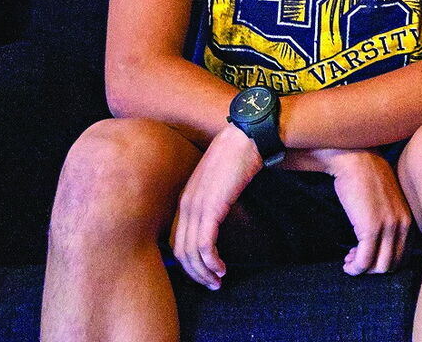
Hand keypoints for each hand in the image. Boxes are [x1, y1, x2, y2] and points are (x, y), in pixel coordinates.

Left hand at [172, 123, 261, 288]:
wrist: (245, 136)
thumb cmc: (236, 155)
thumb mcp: (218, 180)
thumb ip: (212, 198)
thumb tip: (218, 216)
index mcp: (185, 198)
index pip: (176, 239)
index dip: (188, 261)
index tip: (205, 271)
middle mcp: (186, 205)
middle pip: (180, 251)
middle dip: (195, 273)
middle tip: (212, 284)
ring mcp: (196, 207)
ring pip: (191, 252)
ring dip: (205, 272)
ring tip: (219, 281)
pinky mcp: (211, 208)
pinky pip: (205, 244)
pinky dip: (212, 261)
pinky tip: (222, 267)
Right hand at [315, 148, 412, 274]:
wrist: (355, 158)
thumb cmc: (367, 176)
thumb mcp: (388, 198)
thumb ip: (391, 217)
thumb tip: (381, 241)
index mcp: (410, 218)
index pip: (405, 255)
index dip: (385, 262)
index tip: (369, 257)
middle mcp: (404, 224)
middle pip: (393, 264)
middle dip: (374, 269)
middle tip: (356, 261)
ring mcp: (389, 227)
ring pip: (380, 267)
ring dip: (363, 270)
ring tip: (350, 262)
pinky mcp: (371, 228)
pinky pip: (364, 261)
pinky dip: (355, 268)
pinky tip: (346, 263)